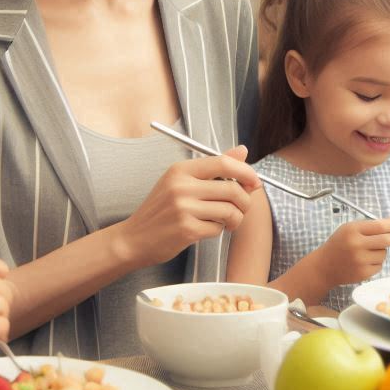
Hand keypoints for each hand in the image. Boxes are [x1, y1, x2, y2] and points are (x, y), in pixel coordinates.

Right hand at [118, 146, 260, 265]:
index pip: (223, 163)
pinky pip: (218, 228)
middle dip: (245, 201)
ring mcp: (183, 208)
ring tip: (226, 221)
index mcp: (181, 170)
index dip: (246, 172)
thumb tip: (243, 151)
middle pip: (232, 188)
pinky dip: (218, 231)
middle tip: (241, 208)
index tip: (255, 182)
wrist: (134, 238)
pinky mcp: (186, 229)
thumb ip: (213, 167)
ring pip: (229, 210)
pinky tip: (206, 229)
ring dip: (234, 219)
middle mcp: (181, 186)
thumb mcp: (181, 182)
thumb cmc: (161, 210)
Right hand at [314, 217, 389, 287]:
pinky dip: (376, 262)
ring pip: (384, 253)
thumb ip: (371, 225)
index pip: (380, 226)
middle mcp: (357, 245)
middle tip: (388, 237)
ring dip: (380, 251)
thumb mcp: (350, 229)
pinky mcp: (364, 273)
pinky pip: (380, 265)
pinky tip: (364, 261)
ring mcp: (360, 261)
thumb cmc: (340, 244)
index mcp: (353, 230)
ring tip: (367, 251)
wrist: (324, 266)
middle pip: (388, 240)